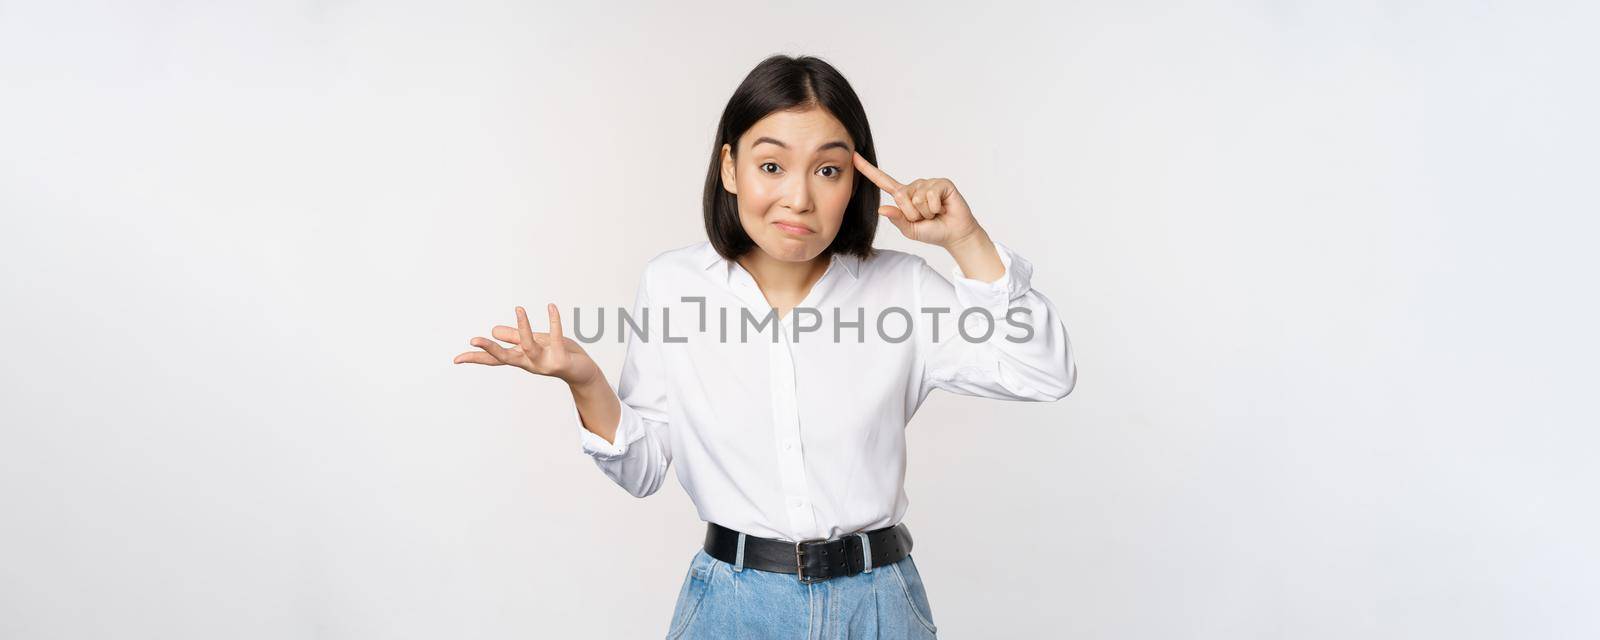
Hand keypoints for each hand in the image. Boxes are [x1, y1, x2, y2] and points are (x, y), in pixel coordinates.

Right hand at [453, 303, 601, 387]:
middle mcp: (530, 362)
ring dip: (523, 328)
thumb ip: (516, 338)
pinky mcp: (561, 359)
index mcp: (521, 358)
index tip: (456, 359)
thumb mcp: (535, 344)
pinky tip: (551, 307)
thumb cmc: (558, 355)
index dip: (476, 358)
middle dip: (490, 349)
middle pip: (505, 357)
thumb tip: (494, 330)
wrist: (583, 372)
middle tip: (474, 340)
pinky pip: (556, 337)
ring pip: (529, 346)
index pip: (495, 358)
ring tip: (519, 308)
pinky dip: (554, 321)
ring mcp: (545, 363)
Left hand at [853, 151, 983, 247]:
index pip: (882, 181)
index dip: (868, 170)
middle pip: (900, 196)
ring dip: (926, 212)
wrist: (954, 235)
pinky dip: (936, 207)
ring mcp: (928, 183)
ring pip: (917, 198)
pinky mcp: (942, 183)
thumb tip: (881, 209)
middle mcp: (914, 186)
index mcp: (904, 196)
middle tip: (925, 218)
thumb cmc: (932, 231)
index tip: (854, 156)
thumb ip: (897, 219)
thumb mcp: (910, 230)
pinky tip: (943, 208)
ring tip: (935, 213)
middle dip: (912, 214)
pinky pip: (931, 195)